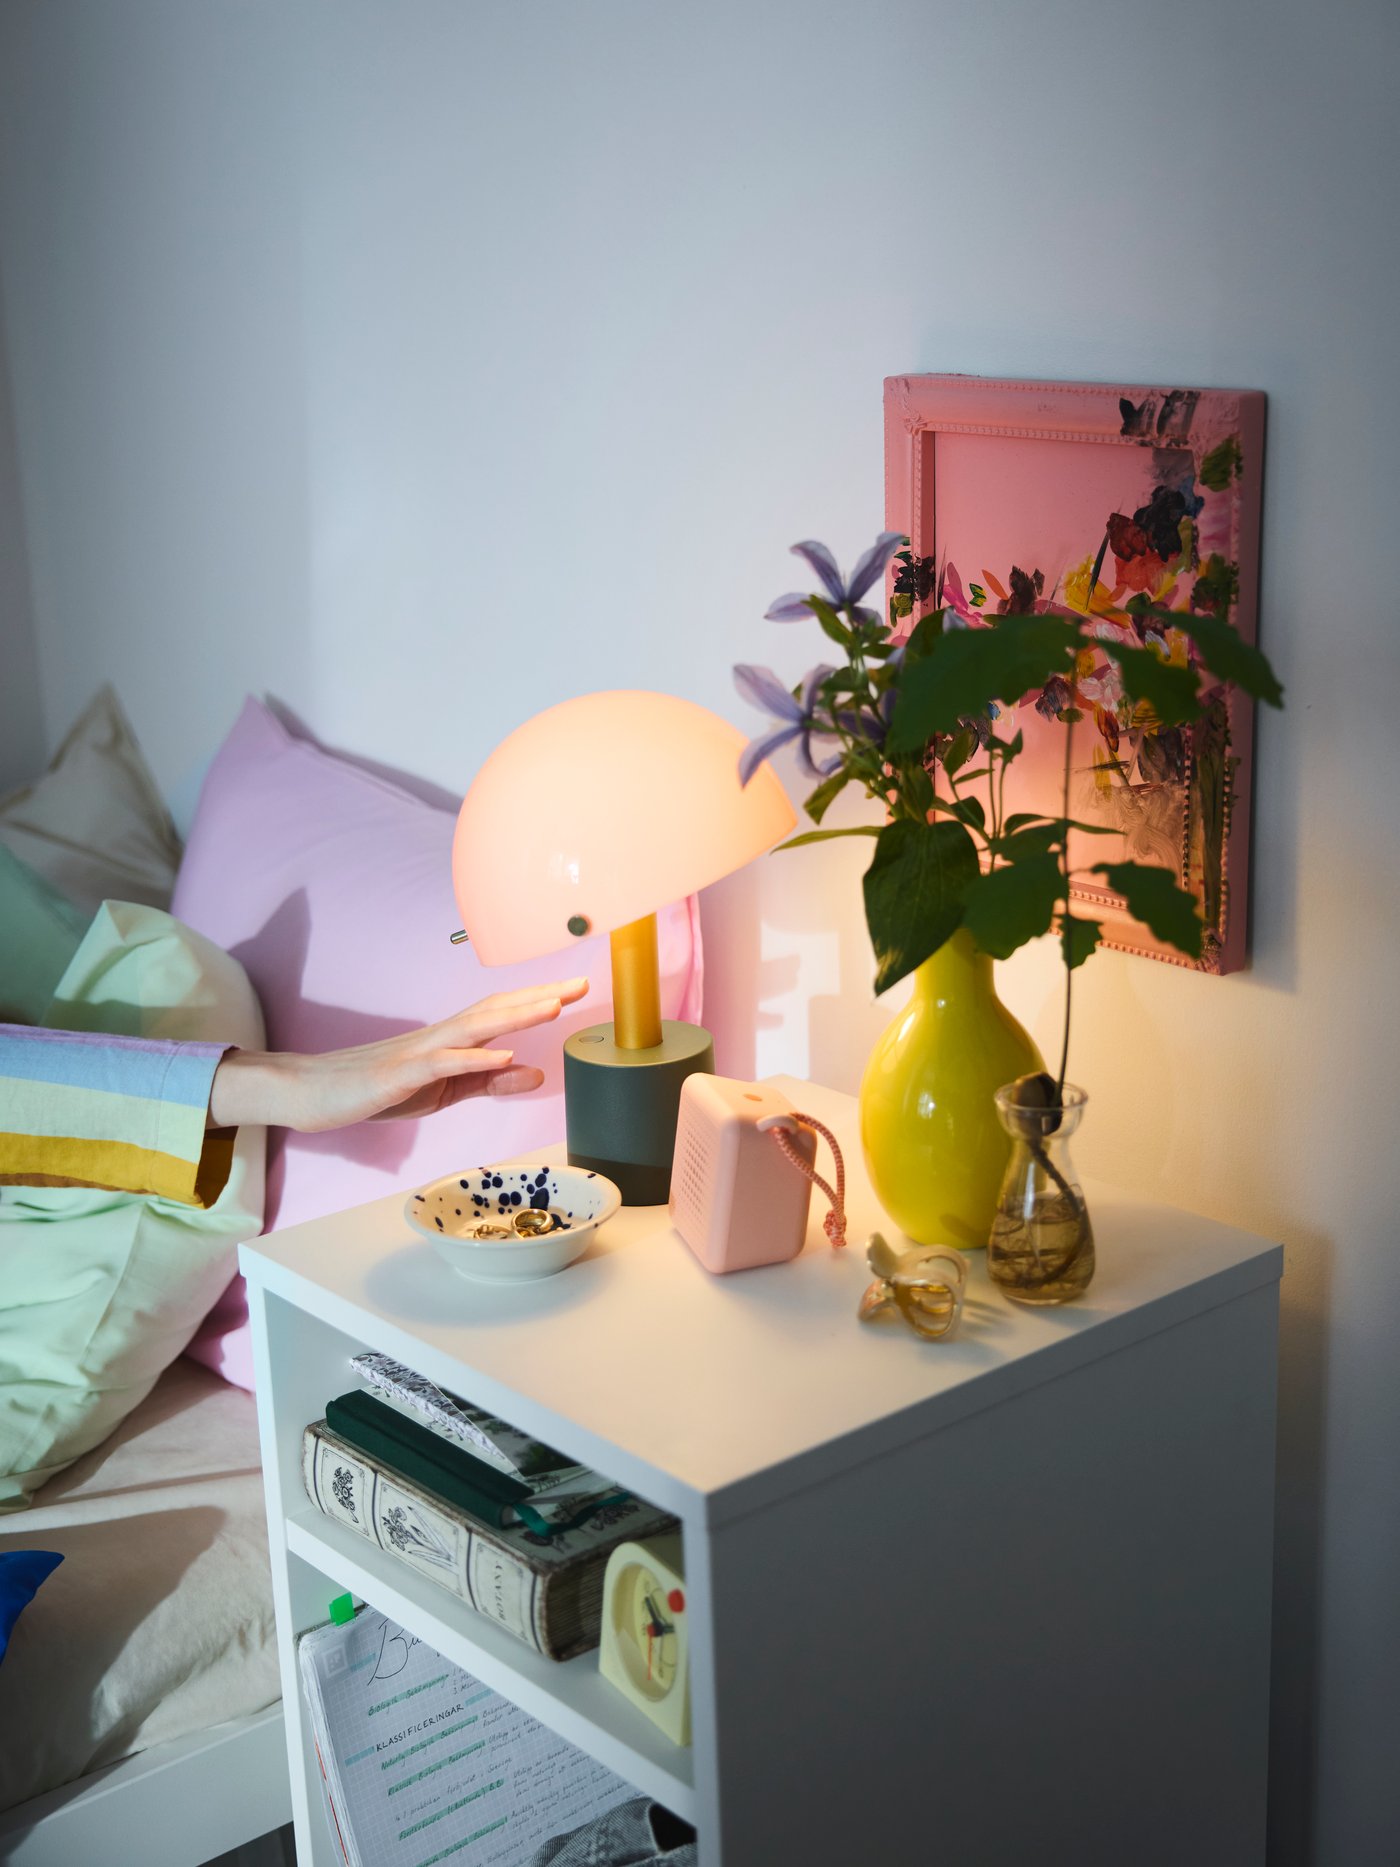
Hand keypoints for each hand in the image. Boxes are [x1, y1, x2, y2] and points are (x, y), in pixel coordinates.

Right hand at [208, 978, 588, 1132]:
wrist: (310, 1094)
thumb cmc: (376, 1089)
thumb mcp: (444, 1092)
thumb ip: (489, 1081)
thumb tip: (536, 1072)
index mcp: (450, 1041)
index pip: (502, 1012)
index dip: (541, 999)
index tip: (580, 988)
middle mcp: (438, 1037)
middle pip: (495, 1010)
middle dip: (540, 997)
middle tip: (582, 984)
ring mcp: (418, 1052)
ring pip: (474, 1028)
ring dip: (515, 1016)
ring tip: (553, 1006)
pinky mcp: (399, 1075)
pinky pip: (442, 1064)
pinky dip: (474, 1058)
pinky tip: (503, 1054)